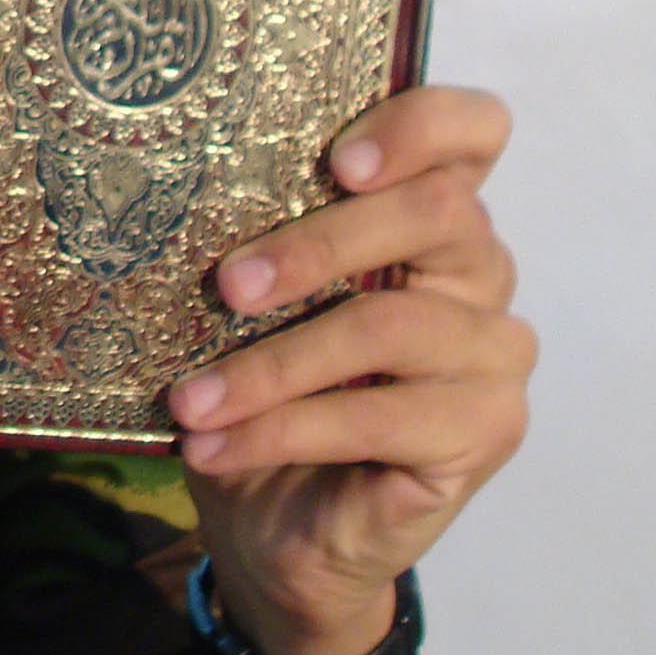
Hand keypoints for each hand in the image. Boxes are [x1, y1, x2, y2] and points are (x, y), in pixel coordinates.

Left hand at [163, 85, 531, 654]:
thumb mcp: (246, 310)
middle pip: (436, 215)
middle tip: (225, 285)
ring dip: (273, 365)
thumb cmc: (259, 391)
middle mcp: (481, 274)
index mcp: (427, 217)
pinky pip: (378, 417)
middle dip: (318, 244)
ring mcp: (492, 354)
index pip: (472, 132)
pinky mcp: (484, 432)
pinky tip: (213, 446)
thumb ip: (252, 247)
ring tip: (188, 401)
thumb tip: (163, 197)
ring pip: (391, 326)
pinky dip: (280, 429)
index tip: (338, 160)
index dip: (421, 127)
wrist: (276, 527)